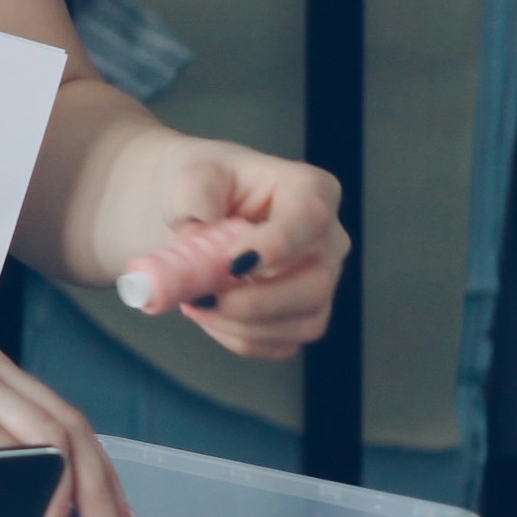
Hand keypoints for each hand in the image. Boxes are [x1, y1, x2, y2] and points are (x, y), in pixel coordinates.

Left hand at [93, 130, 345, 358]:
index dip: (277, 245)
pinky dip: (239, 338)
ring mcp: (319, 281)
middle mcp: (326, 239)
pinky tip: (208, 315)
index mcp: (309, 190)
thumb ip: (194, 194)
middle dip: (256, 301)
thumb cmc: (201, 184)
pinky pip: (281, 343)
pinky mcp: (301, 315)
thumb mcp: (190, 172)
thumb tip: (198, 227)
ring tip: (195, 301)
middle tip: (203, 297)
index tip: (233, 263)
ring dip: (242, 325)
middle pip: (316, 284)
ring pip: (304, 322)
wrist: (191, 211)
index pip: (310, 217)